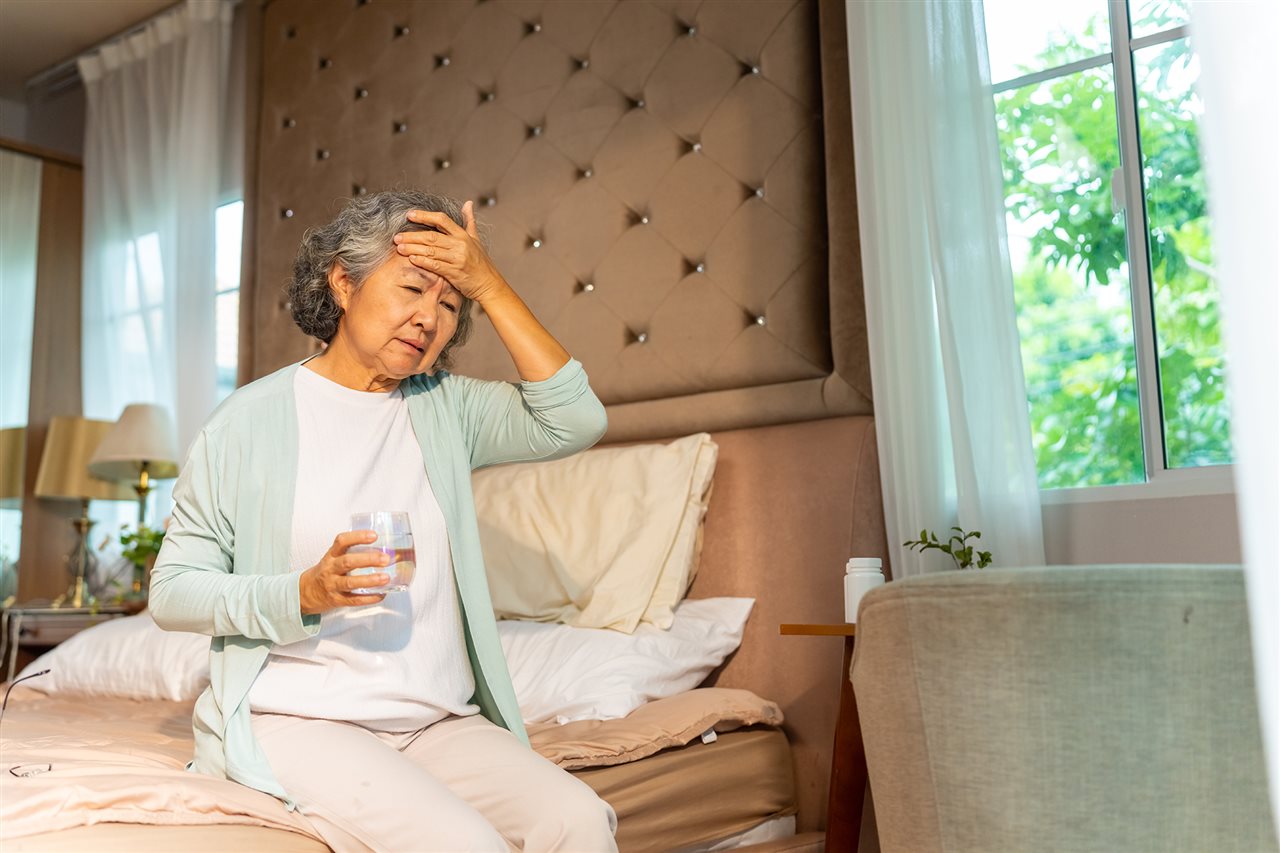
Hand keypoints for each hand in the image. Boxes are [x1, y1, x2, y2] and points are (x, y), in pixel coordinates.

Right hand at [298, 531, 390, 614]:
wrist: (305, 592)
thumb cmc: (326, 572)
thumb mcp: (333, 558)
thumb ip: (353, 553)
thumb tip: (385, 550)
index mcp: (331, 556)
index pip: (342, 542)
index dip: (357, 537)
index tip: (374, 536)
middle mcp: (330, 569)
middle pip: (347, 562)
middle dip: (368, 560)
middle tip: (385, 559)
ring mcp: (332, 585)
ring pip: (350, 582)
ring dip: (369, 580)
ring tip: (385, 578)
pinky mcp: (336, 600)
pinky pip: (353, 600)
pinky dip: (368, 598)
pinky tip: (380, 594)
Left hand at [392, 201, 509, 303]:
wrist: (489, 284)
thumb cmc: (481, 262)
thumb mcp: (476, 239)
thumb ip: (469, 221)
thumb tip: (468, 203)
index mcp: (463, 235)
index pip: (441, 220)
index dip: (424, 216)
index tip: (409, 215)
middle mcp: (459, 245)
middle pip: (431, 236)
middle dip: (412, 236)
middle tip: (397, 237)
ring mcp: (457, 259)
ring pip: (430, 251)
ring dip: (413, 248)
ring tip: (399, 247)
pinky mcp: (454, 273)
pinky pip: (435, 265)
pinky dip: (422, 261)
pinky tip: (412, 259)